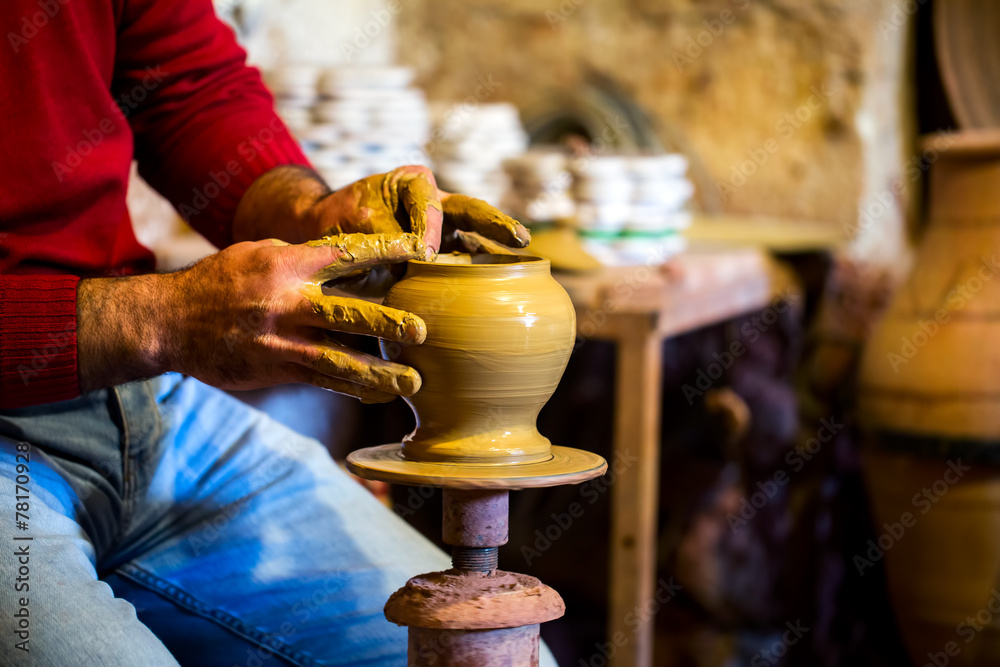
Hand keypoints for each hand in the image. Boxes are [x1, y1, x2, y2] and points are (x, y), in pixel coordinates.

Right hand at [78, 233, 427, 402]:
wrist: (170, 322)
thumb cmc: (222, 281)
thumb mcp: (259, 253)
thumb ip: (304, 256)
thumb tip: (351, 257)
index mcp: (289, 264)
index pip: (347, 254)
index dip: (387, 251)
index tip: (422, 250)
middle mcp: (289, 302)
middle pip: (349, 312)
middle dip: (389, 323)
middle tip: (422, 331)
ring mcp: (283, 340)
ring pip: (340, 358)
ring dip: (380, 372)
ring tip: (414, 382)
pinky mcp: (277, 368)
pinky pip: (322, 380)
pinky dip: (354, 388)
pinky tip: (382, 393)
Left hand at [308, 165, 530, 255]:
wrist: (326, 233)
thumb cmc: (340, 219)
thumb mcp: (359, 221)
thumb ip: (390, 235)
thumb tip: (422, 259)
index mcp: (414, 183)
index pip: (432, 204)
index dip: (431, 227)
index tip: (424, 254)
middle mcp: (435, 202)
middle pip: (471, 212)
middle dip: (497, 225)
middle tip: (520, 239)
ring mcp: (442, 230)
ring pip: (473, 239)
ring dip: (495, 253)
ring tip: (521, 266)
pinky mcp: (441, 256)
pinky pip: (463, 264)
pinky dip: (480, 277)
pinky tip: (499, 291)